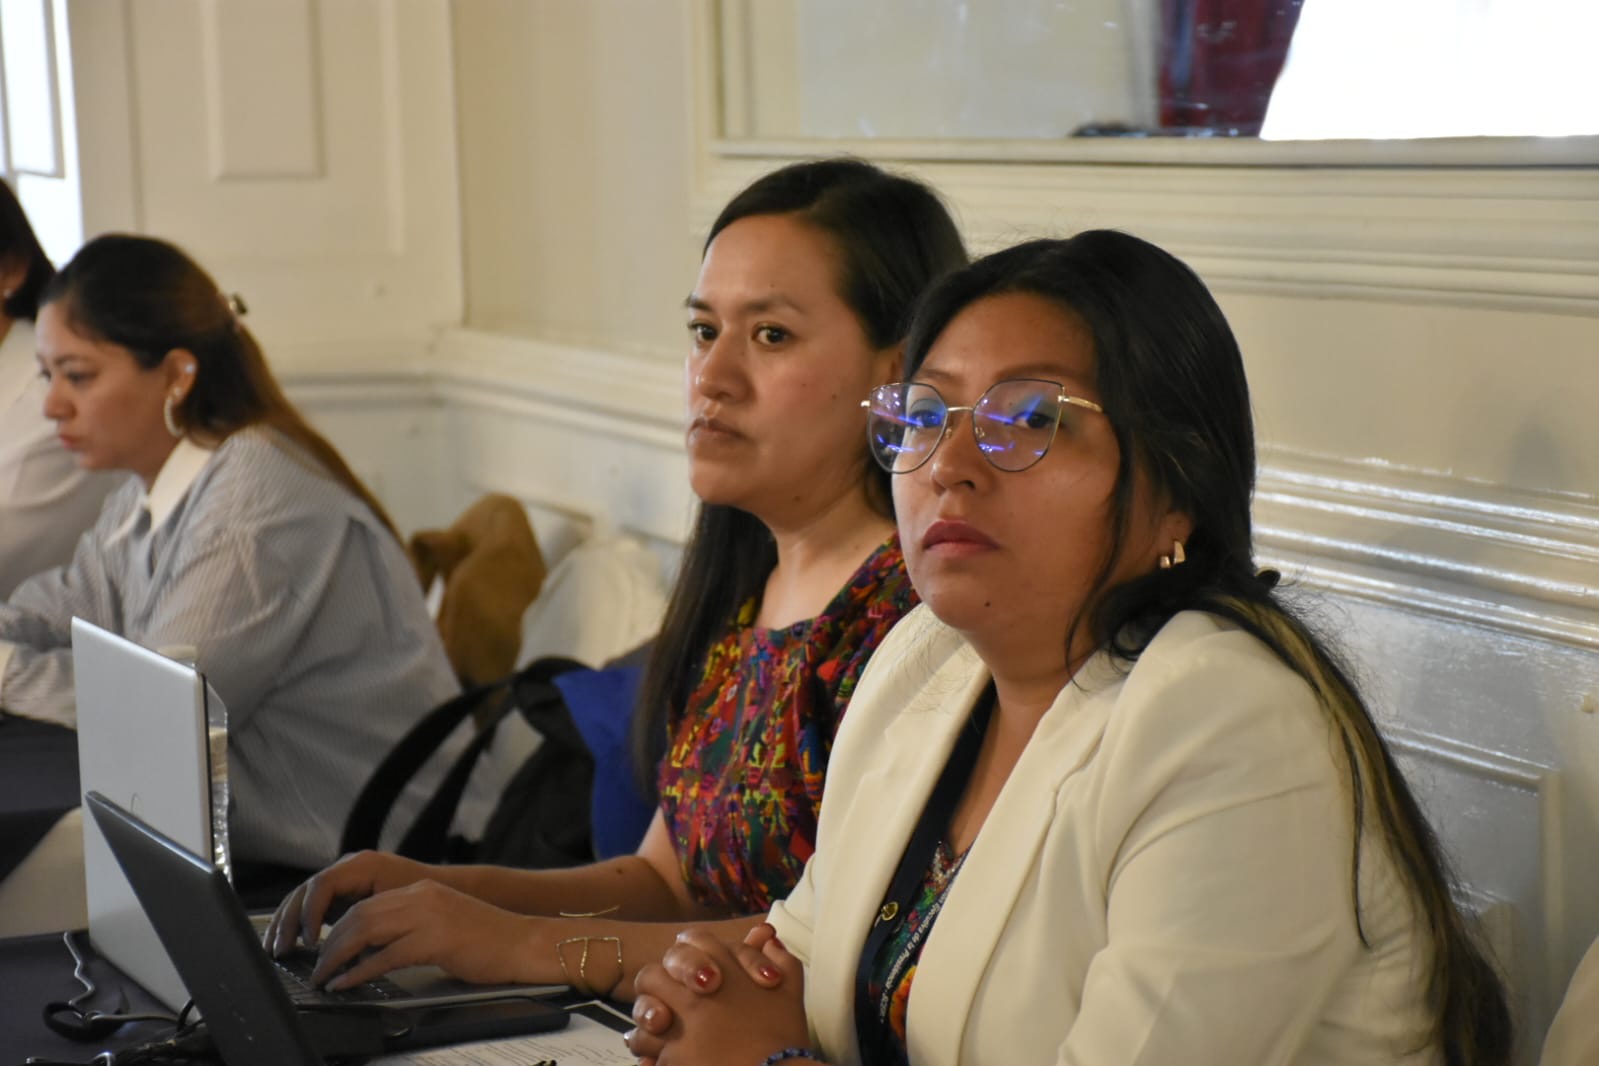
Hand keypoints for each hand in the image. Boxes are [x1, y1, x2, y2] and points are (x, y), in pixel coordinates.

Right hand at [263, 850, 434, 957]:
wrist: (448, 888)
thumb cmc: (427, 898)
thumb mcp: (398, 911)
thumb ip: (369, 928)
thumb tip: (345, 958)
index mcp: (363, 865)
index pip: (323, 885)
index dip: (311, 913)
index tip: (308, 941)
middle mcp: (350, 867)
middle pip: (306, 890)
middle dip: (288, 921)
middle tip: (279, 950)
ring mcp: (345, 877)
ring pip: (305, 897)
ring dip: (287, 923)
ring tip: (276, 949)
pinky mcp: (345, 891)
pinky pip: (316, 903)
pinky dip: (301, 922)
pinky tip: (293, 942)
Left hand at [303, 879, 539, 988]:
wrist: (524, 943)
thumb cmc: (489, 941)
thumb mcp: (443, 923)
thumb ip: (410, 928)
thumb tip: (372, 950)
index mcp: (423, 892)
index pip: (367, 904)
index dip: (339, 928)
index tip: (325, 950)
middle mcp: (423, 897)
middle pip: (360, 914)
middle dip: (331, 944)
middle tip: (317, 968)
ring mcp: (430, 916)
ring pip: (366, 930)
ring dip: (338, 957)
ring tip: (324, 977)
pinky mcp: (437, 939)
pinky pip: (386, 956)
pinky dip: (360, 971)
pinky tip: (348, 983)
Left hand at [627, 926, 809, 1065]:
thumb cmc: (784, 1039)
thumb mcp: (790, 993)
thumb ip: (781, 959)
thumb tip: (766, 937)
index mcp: (723, 972)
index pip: (691, 941)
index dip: (689, 954)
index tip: (700, 976)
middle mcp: (695, 996)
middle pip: (652, 975)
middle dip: (656, 987)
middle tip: (669, 1005)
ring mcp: (680, 1028)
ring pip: (643, 1016)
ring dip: (649, 1025)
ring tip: (663, 1035)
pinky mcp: (672, 1060)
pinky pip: (645, 1054)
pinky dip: (650, 1058)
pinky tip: (661, 1061)